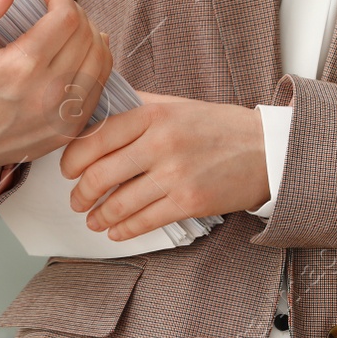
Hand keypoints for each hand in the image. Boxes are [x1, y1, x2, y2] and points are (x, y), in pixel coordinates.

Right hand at [0, 0, 113, 194]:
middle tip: (56, 10)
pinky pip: (100, 86)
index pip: (66, 18)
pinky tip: (80, 53)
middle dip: (76, 12)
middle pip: (87, 35)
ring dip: (90, 35)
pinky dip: (97, 63)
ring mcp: (63, 114)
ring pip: (101, 59)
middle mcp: (48, 92)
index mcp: (20, 67)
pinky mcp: (71, 129)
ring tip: (70, 30)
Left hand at [60, 94, 269, 239]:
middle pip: (100, 174)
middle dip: (81, 193)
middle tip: (77, 200)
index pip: (95, 138)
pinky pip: (144, 221)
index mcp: (152, 115)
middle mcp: (160, 143)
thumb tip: (97, 110)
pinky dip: (123, 230)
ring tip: (93, 220)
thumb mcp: (176, 105)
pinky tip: (115, 232)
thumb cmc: (219, 127)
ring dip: (99, 216)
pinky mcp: (189, 202)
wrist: (268, 149)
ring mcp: (175, 174)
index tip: (68, 171)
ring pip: (118, 203)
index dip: (73, 159)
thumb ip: (138, 107)